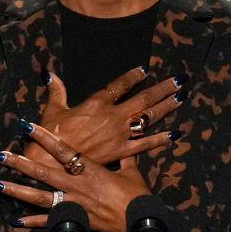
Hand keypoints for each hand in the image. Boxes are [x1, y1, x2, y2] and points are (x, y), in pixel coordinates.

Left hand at [0, 121, 151, 231]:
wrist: (140, 223)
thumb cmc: (136, 196)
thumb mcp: (132, 172)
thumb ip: (125, 159)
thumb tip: (128, 146)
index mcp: (89, 168)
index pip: (62, 149)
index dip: (43, 136)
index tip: (25, 125)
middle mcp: (76, 184)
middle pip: (42, 171)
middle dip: (19, 162)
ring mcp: (72, 203)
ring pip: (38, 196)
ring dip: (16, 190)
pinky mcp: (73, 221)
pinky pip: (48, 222)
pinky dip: (31, 222)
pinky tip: (15, 221)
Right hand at [26, 67, 186, 167]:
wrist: (51, 161)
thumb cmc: (50, 134)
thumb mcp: (53, 109)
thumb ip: (57, 90)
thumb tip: (49, 72)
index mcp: (97, 102)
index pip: (120, 85)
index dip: (133, 76)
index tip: (144, 70)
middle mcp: (113, 116)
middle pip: (144, 99)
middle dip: (163, 88)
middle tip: (180, 80)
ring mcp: (120, 134)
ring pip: (149, 118)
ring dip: (167, 107)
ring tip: (181, 97)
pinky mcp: (121, 151)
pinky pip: (145, 144)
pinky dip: (160, 139)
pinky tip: (174, 134)